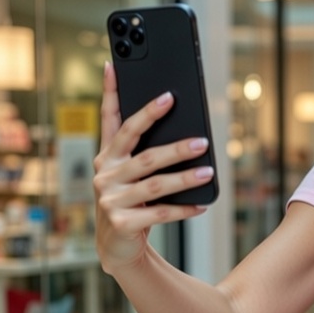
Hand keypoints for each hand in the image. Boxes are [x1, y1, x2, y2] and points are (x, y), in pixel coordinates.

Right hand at [93, 62, 212, 272]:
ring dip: (184, 178)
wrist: (117, 245)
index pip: (111, 120)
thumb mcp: (131, 174)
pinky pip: (160, 213)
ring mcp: (110, 199)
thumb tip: (185, 130)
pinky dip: (183, 209)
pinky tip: (202, 204)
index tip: (117, 67)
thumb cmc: (131, 202)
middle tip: (202, 141)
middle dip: (175, 147)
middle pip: (144, 156)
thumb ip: (143, 152)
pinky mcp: (121, 222)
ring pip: (155, 185)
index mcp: (107, 157)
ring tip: (208, 172)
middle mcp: (105, 174)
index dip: (111, 92)